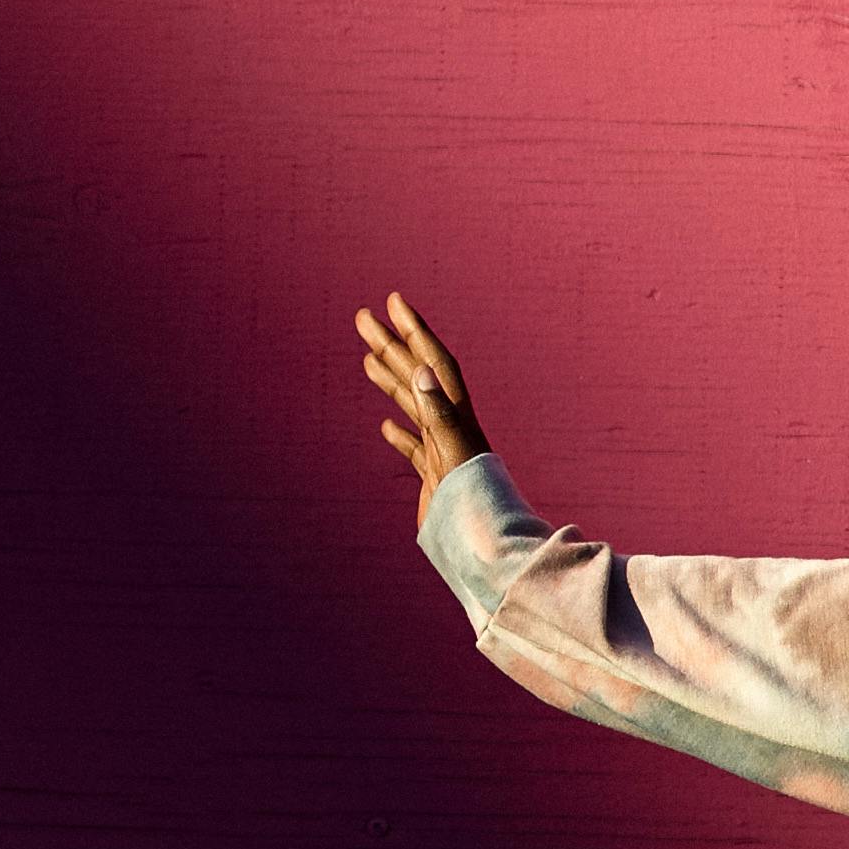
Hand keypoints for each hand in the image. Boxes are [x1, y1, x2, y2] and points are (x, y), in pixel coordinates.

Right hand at [356, 292, 488, 500]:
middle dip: (390, 345)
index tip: (393, 302)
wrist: (486, 546)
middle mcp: (450, 428)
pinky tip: (386, 428)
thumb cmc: (475, 502)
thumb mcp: (454, 452)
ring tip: (367, 358)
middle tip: (362, 317)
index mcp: (455, 417)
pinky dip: (399, 434)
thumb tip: (418, 368)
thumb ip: (439, 412)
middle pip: (415, 376)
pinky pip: (415, 449)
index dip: (414, 331)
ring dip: (390, 379)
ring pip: (411, 407)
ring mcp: (443, 452)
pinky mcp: (437, 479)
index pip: (433, 362)